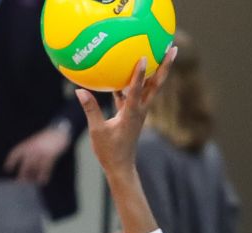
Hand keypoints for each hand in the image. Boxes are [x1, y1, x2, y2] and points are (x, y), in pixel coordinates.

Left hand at [4, 126, 70, 183]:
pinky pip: (46, 167)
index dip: (11, 160)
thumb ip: (29, 150)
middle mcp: (33, 148)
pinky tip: (43, 181)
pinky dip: (44, 175)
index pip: (15, 152)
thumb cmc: (47, 138)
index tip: (7, 168)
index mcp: (28, 143)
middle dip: (22, 173)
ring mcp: (42, 151)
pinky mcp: (51, 155)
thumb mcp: (35, 141)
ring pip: (35, 166)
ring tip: (32, 182)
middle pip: (25, 163)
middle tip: (20, 182)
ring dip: (33, 176)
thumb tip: (26, 166)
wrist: (60, 131)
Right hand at [73, 49, 176, 179]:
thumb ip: (90, 109)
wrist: (121, 166)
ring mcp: (139, 111)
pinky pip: (136, 93)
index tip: (143, 56)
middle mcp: (140, 109)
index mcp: (131, 114)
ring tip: (160, 52)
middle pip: (156, 84)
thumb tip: (79, 90)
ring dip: (157, 71)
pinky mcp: (134, 113)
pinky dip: (134, 82)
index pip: (136, 90)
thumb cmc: (109, 151)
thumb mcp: (97, 131)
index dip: (139, 73)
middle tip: (172, 47)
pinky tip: (127, 71)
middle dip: (165, 65)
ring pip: (150, 87)